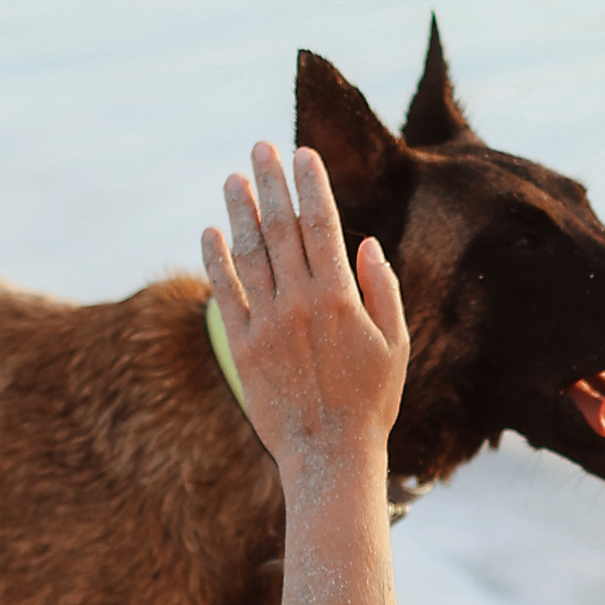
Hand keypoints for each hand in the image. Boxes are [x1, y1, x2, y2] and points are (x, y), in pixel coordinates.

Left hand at [202, 143, 408, 478]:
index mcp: (341, 299)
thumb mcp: (394, 345)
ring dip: (240, 211)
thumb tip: (365, 243)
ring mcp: (268, 324)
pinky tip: (210, 232)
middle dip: (271, 183)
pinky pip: (225, 293)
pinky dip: (215, 260)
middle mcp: (301, 304)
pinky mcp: (243, 347)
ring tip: (233, 178)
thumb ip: (383, 291)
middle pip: (282, 228)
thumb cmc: (371, 403)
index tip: (302, 153)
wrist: (330, 456)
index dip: (311, 185)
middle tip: (260, 148)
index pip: (323, 225)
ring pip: (250, 254)